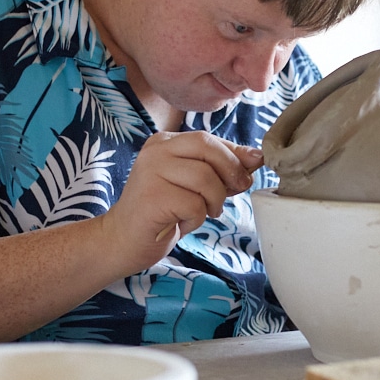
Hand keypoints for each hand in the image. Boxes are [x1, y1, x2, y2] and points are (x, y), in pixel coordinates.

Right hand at [99, 131, 264, 272]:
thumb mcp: (194, 185)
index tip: (252, 169)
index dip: (235, 155)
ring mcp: (151, 172)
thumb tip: (256, 157)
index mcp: (164, 142)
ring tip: (202, 212)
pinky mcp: (153, 197)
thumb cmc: (163, 212)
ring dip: (214, 201)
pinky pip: (195, 204)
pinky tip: (181, 223)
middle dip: (230, 172)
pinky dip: (196, 219)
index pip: (208, 139)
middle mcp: (155, 151)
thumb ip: (220, 169)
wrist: (123, 240)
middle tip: (235, 192)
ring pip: (205, 178)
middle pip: (208, 149)